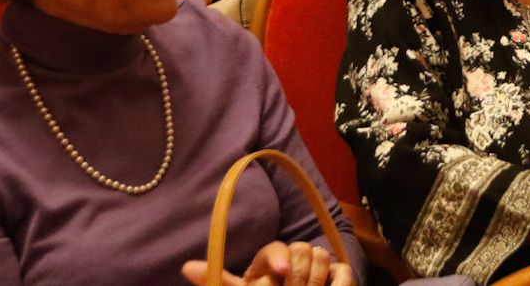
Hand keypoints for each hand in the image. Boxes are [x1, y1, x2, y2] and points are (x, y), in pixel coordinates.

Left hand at [182, 241, 350, 285]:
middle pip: (301, 248)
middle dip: (298, 276)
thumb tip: (187, 266)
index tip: (282, 272)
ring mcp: (317, 266)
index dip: (278, 258)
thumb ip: (219, 282)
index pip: (274, 249)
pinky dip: (338, 283)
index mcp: (267, 263)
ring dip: (314, 281)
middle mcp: (292, 258)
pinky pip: (342, 271)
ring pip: (321, 256)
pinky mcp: (338, 276)